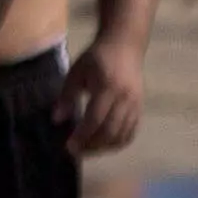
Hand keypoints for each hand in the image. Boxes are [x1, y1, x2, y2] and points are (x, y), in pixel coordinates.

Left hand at [58, 38, 144, 155]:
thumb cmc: (97, 57)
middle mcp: (125, 99)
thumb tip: (57, 119)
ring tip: (88, 149)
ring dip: (104, 147)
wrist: (125, 45)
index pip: (95, 119)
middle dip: (92, 146)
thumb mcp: (77, 72)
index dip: (82, 136)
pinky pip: (131, 132)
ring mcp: (135, 105)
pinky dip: (118, 142)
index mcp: (108, 88)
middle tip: (76, 151)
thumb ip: (67, 95)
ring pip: (122, 135)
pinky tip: (105, 144)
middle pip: (110, 131)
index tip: (68, 146)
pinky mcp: (140, 108)